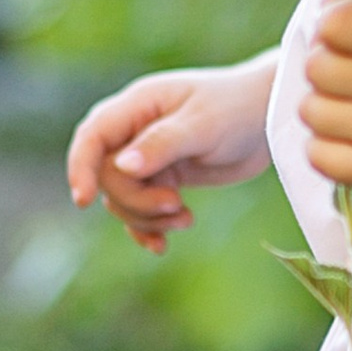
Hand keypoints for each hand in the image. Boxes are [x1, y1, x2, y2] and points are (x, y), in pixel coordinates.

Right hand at [67, 57, 274, 253]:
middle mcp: (135, 131)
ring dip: (148, 218)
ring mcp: (148, 157)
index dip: (81, 168)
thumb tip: (121, 166)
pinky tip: (163, 244)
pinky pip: (141, 210)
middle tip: (175, 205)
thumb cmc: (238, 107)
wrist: (270, 118)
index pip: (92, 137)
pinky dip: (150, 229)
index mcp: (137, 106)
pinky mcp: (165, 178)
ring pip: (123, 199)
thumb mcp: (203, 125)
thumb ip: (162, 144)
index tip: (84, 200)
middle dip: (137, 200)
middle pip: (108, 178)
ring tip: (185, 217)